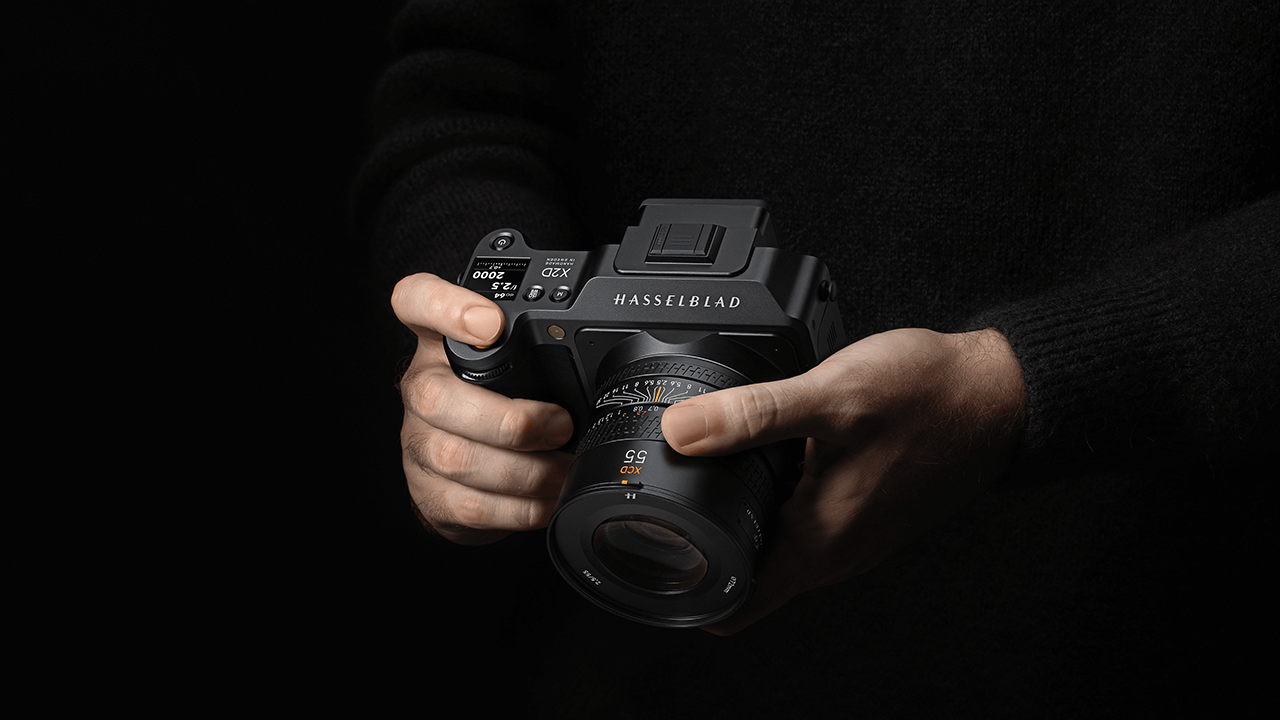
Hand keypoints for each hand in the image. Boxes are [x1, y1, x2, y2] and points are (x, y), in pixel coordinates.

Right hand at [392, 273, 573, 544]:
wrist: (461, 472)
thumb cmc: (499, 404)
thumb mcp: (516, 365)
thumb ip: (541, 350)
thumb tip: (609, 359)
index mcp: (441, 343)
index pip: (417, 300)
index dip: (445, 307)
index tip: (489, 323)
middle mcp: (421, 387)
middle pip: (434, 395)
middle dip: (509, 419)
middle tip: (562, 426)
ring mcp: (418, 442)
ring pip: (455, 457)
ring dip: (524, 471)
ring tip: (565, 470)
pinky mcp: (429, 493)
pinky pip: (470, 505)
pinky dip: (519, 507)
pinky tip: (547, 500)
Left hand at [660, 328, 1028, 634]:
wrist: (1000, 391)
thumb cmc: (930, 398)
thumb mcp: (831, 397)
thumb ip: (752, 416)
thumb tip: (680, 431)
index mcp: (820, 543)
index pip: (737, 607)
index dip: (688, 595)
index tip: (649, 562)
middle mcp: (836, 551)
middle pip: (749, 576)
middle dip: (704, 549)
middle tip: (662, 500)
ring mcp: (853, 532)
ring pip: (777, 545)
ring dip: (742, 520)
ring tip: (707, 473)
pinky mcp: (864, 507)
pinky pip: (804, 520)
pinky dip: (776, 499)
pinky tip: (766, 455)